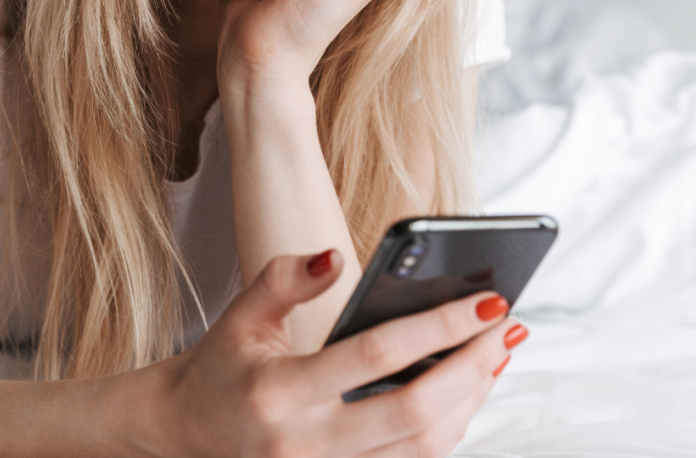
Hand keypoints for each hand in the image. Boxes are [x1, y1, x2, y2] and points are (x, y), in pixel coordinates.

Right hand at [152, 250, 518, 457]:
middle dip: (472, 369)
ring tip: (496, 351)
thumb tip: (336, 256)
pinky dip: (449, 428)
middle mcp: (306, 444)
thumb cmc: (222, 366)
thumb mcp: (240, 314)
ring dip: (471, 400)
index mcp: (279, 392)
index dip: (436, 327)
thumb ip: (283, 278)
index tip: (485, 300)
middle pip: (413, 414)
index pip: (373, 355)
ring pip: (422, 449)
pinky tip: (466, 389)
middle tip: (508, 326)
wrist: (188, 435)